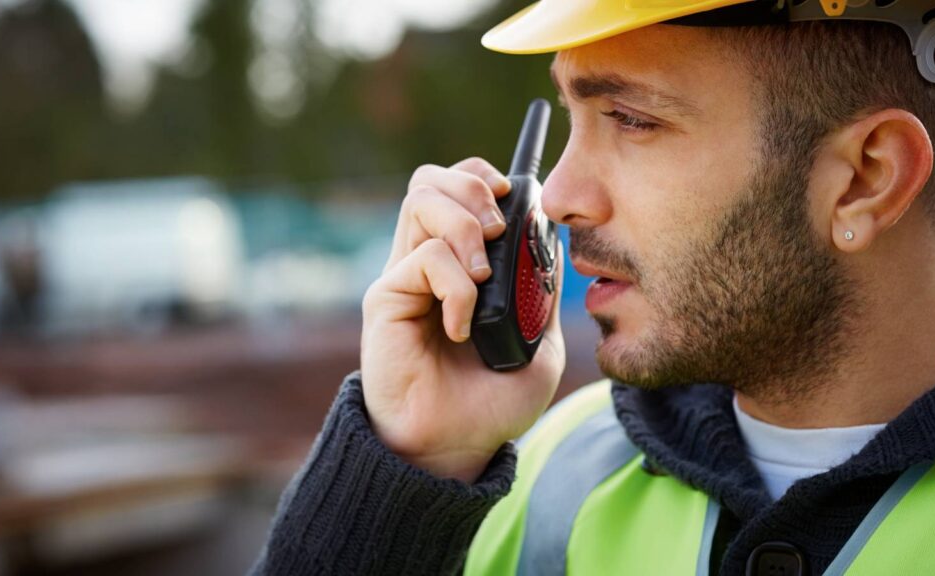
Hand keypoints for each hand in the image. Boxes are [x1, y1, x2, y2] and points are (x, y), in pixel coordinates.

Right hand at [361, 157, 564, 482]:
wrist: (456, 446)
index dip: (481, 177)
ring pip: (422, 200)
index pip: (456, 188)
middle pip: (430, 180)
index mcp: (459, 264)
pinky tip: (462, 327)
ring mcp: (404, 277)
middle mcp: (426, 261)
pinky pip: (426, 258)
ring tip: (483, 276)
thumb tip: (547, 239)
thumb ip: (542, 291)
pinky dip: (458, 287)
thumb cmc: (491, 401)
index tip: (514, 197)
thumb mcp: (539, 342)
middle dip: (472, 187)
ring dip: (465, 227)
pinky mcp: (387, 298)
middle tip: (498, 229)